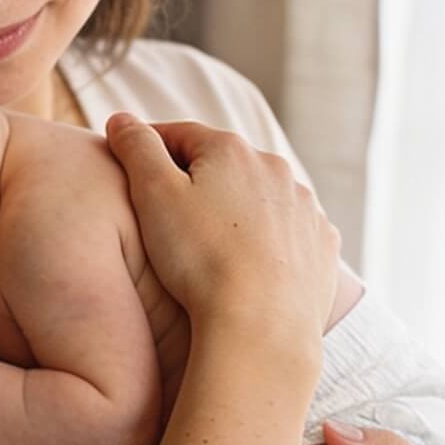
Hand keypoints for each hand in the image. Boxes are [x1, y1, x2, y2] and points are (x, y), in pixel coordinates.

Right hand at [103, 113, 335, 349]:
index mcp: (231, 150)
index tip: (130, 167)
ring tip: (208, 242)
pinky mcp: (322, 244)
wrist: (261, 325)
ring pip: (258, 197)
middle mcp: (275, 169)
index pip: (179, 134)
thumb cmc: (200, 259)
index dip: (149, 148)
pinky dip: (267, 238)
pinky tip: (248, 263)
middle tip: (166, 212)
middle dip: (195, 179)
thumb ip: (136, 149)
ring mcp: (305, 208)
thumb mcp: (152, 195)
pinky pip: (288, 230)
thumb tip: (122, 119)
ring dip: (234, 208)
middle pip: (223, 164)